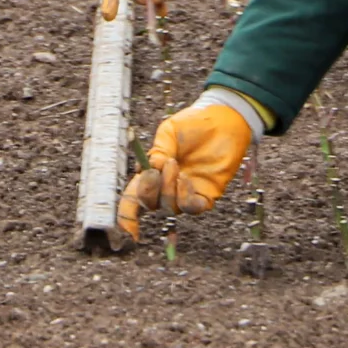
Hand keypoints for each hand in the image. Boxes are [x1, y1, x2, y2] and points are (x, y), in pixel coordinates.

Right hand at [116, 93, 257, 241]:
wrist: (222, 120)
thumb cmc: (194, 124)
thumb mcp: (169, 132)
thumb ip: (157, 151)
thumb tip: (151, 168)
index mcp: (153, 171)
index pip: (134, 198)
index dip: (127, 216)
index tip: (125, 228)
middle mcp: (168, 186)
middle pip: (149, 204)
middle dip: (147, 191)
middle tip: (156, 170)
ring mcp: (186, 192)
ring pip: (169, 207)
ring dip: (168, 189)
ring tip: (175, 166)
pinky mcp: (206, 195)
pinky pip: (191, 207)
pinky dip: (184, 197)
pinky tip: (186, 179)